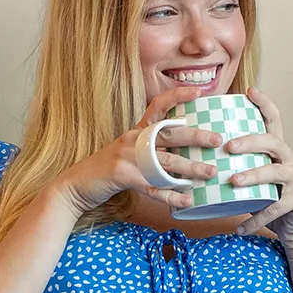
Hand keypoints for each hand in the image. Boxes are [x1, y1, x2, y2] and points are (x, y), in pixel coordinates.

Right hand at [54, 85, 218, 214]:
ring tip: (210, 173)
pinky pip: (152, 187)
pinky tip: (186, 200)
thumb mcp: (129, 152)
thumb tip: (183, 153)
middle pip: (169, 134)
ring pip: (165, 162)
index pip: (158, 106)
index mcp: (137, 131)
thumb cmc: (108, 170)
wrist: (75, 185)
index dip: (177, 96)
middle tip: (217, 140)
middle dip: (196, 137)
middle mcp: (133, 139)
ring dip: (190, 168)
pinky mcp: (122, 176)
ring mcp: (127, 157)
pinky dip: (171, 195)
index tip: (199, 92)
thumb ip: (152, 149)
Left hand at [224, 90, 292, 247]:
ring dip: (253, 175)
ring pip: (276, 172)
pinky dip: (257, 217)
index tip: (249, 90)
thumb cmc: (270, 200)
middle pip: (273, 141)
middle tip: (228, 147)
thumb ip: (241, 167)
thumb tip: (202, 160)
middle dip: (250, 141)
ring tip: (233, 181)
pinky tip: (241, 227)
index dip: (264, 104)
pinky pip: (276, 206)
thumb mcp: (257, 179)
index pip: (274, 120)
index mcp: (280, 150)